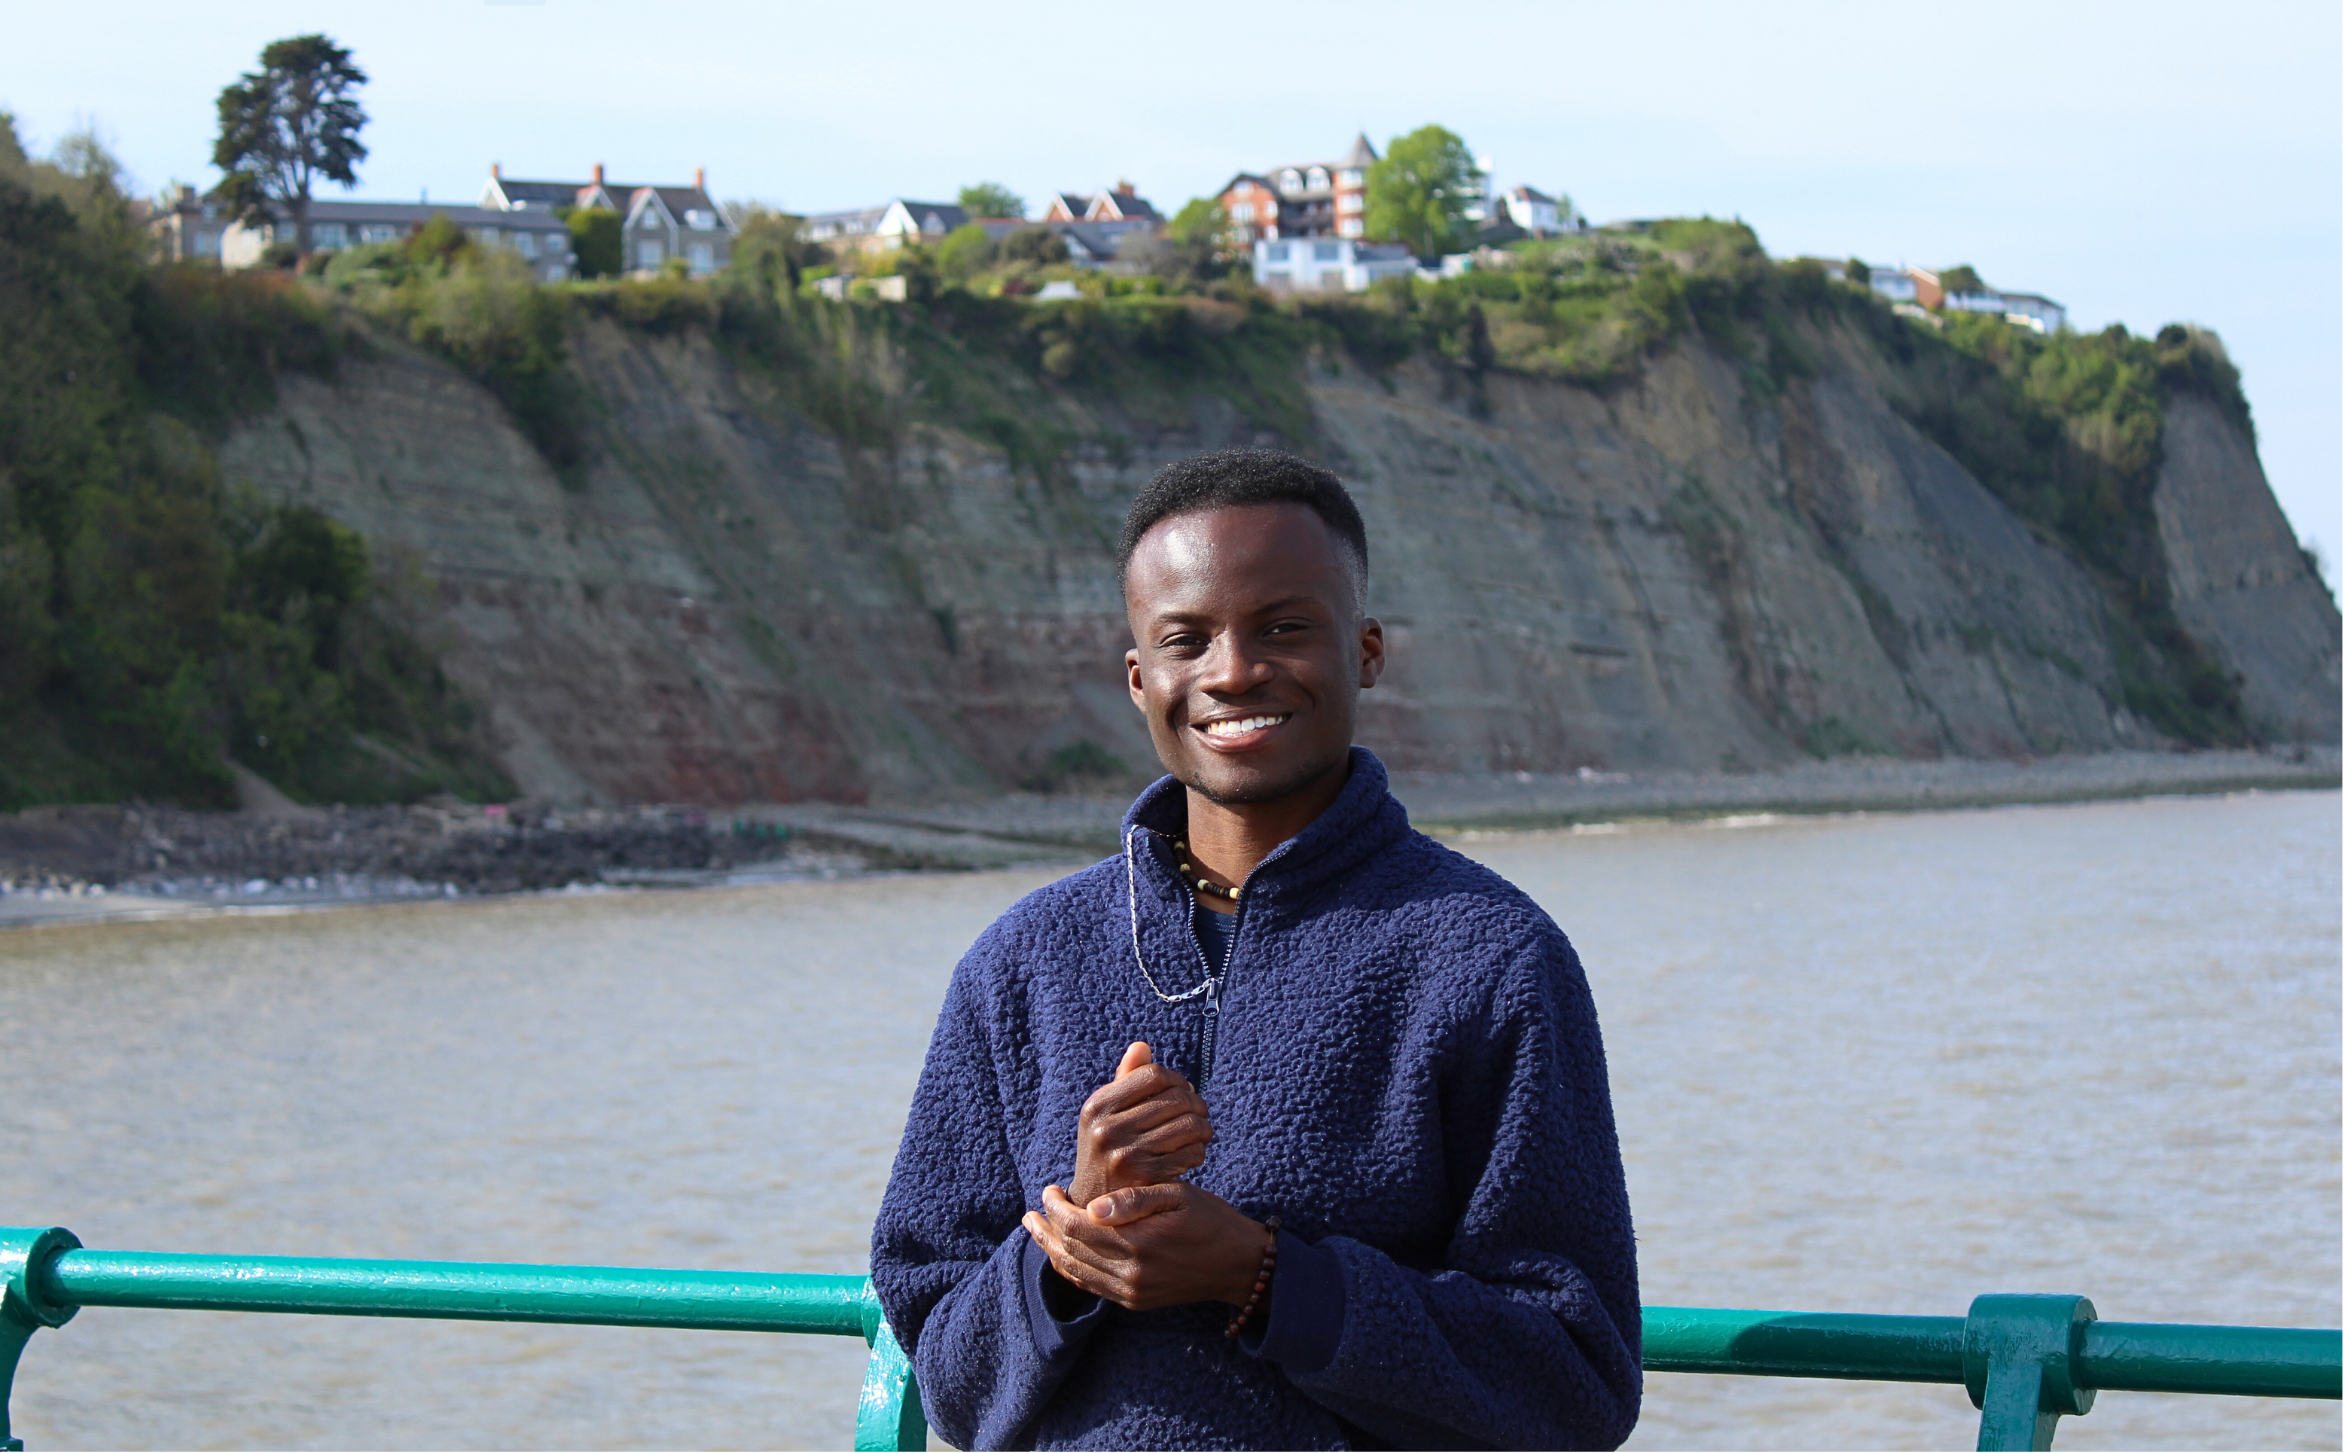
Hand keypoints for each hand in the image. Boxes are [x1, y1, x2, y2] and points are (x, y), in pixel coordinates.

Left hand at [1022, 1181, 1270, 1311]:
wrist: (1239, 1266)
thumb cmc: (1211, 1220)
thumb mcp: (1179, 1196)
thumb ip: (1134, 1200)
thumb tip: (1092, 1208)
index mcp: (1138, 1243)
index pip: (1078, 1226)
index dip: (1057, 1207)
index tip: (1050, 1188)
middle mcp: (1130, 1274)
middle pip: (1069, 1251)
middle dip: (1046, 1228)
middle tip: (1033, 1209)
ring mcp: (1131, 1293)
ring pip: (1075, 1273)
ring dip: (1051, 1250)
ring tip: (1036, 1230)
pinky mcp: (1135, 1302)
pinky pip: (1091, 1288)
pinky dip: (1070, 1270)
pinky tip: (1062, 1254)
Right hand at [1067, 1041, 1213, 1207]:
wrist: (1097, 1208)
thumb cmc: (1106, 1152)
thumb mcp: (1105, 1116)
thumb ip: (1125, 1080)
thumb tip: (1142, 1046)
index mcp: (1097, 1106)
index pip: (1153, 1075)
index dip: (1177, 1080)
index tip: (1184, 1091)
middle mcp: (1106, 1129)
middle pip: (1176, 1098)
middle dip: (1196, 1103)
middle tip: (1200, 1113)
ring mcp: (1125, 1156)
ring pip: (1189, 1124)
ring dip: (1204, 1127)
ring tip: (1201, 1132)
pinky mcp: (1147, 1180)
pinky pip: (1191, 1153)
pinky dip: (1199, 1151)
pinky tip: (1193, 1154)